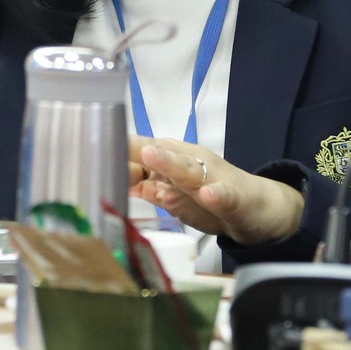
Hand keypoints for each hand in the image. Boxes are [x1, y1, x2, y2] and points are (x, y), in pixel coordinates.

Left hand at [128, 138, 304, 245]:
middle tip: (116, 142)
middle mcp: (191, 162)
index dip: (118, 151)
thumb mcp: (176, 193)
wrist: (259, 208)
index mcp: (174, 159)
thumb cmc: (211, 196)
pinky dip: (216, 195)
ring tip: (152, 154)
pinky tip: (208, 194)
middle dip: (139, 149)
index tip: (90, 146)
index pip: (141, 151)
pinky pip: (224, 196)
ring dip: (170, 163)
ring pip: (189, 170)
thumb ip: (148, 188)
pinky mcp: (234, 198)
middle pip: (163, 154)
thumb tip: (114, 181)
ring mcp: (213, 178)